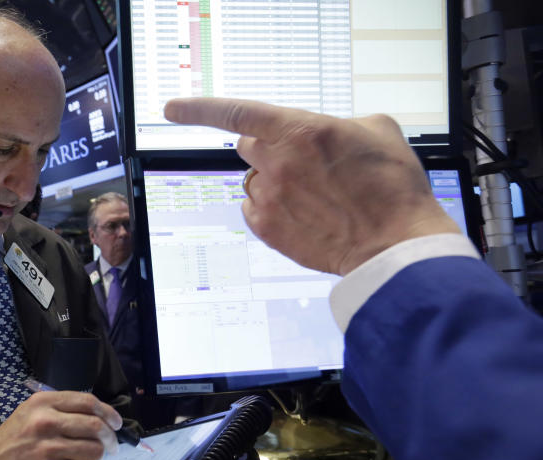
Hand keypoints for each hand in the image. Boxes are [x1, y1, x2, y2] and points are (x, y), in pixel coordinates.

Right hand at [0, 391, 121, 459]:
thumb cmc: (18, 436)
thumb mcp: (33, 410)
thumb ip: (64, 408)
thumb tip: (103, 416)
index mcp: (44, 403)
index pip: (88, 402)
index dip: (108, 412)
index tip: (115, 422)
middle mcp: (46, 423)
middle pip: (96, 426)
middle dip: (110, 437)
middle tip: (110, 445)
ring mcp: (49, 449)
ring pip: (95, 451)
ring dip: (97, 456)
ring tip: (88, 457)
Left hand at [163, 98, 460, 274]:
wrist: (393, 243)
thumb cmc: (391, 188)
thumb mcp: (378, 131)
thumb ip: (340, 123)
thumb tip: (328, 131)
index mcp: (298, 131)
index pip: (234, 113)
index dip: (198, 109)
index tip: (172, 109)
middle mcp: (276, 163)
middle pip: (248, 147)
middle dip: (268, 149)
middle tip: (300, 163)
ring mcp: (269, 198)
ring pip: (254, 180)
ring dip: (274, 181)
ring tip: (313, 196)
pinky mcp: (267, 228)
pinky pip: (254, 209)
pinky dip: (271, 209)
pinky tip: (302, 215)